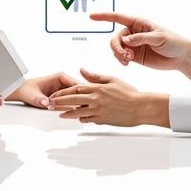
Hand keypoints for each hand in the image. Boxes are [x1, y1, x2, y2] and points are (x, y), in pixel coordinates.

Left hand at [6, 72, 79, 108]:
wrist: (22, 91)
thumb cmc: (27, 90)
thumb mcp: (33, 96)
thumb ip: (39, 99)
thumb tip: (46, 103)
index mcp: (61, 77)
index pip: (79, 85)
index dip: (82, 96)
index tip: (81, 105)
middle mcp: (65, 81)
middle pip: (81, 92)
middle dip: (81, 102)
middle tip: (80, 112)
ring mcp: (65, 88)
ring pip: (78, 98)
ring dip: (78, 106)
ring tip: (77, 114)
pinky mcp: (64, 95)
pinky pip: (73, 101)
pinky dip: (73, 108)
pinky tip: (73, 115)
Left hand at [49, 68, 168, 127]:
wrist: (141, 107)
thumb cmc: (129, 93)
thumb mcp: (112, 80)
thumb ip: (95, 76)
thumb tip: (81, 70)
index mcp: (97, 88)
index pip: (75, 89)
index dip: (63, 92)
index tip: (55, 94)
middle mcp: (96, 99)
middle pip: (72, 100)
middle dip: (59, 102)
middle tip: (50, 104)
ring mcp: (99, 110)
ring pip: (77, 112)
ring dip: (67, 113)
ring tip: (59, 114)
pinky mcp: (103, 120)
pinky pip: (88, 120)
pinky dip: (82, 119)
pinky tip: (78, 118)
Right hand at [91, 12, 190, 74]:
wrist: (180, 56)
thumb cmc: (173, 42)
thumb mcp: (159, 38)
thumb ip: (141, 38)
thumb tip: (126, 40)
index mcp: (139, 23)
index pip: (118, 18)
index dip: (104, 16)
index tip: (91, 16)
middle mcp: (134, 32)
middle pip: (115, 37)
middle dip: (117, 46)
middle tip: (125, 56)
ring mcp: (133, 44)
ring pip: (116, 48)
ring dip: (118, 54)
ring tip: (128, 60)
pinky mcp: (135, 55)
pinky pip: (121, 56)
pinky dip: (121, 60)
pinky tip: (128, 63)